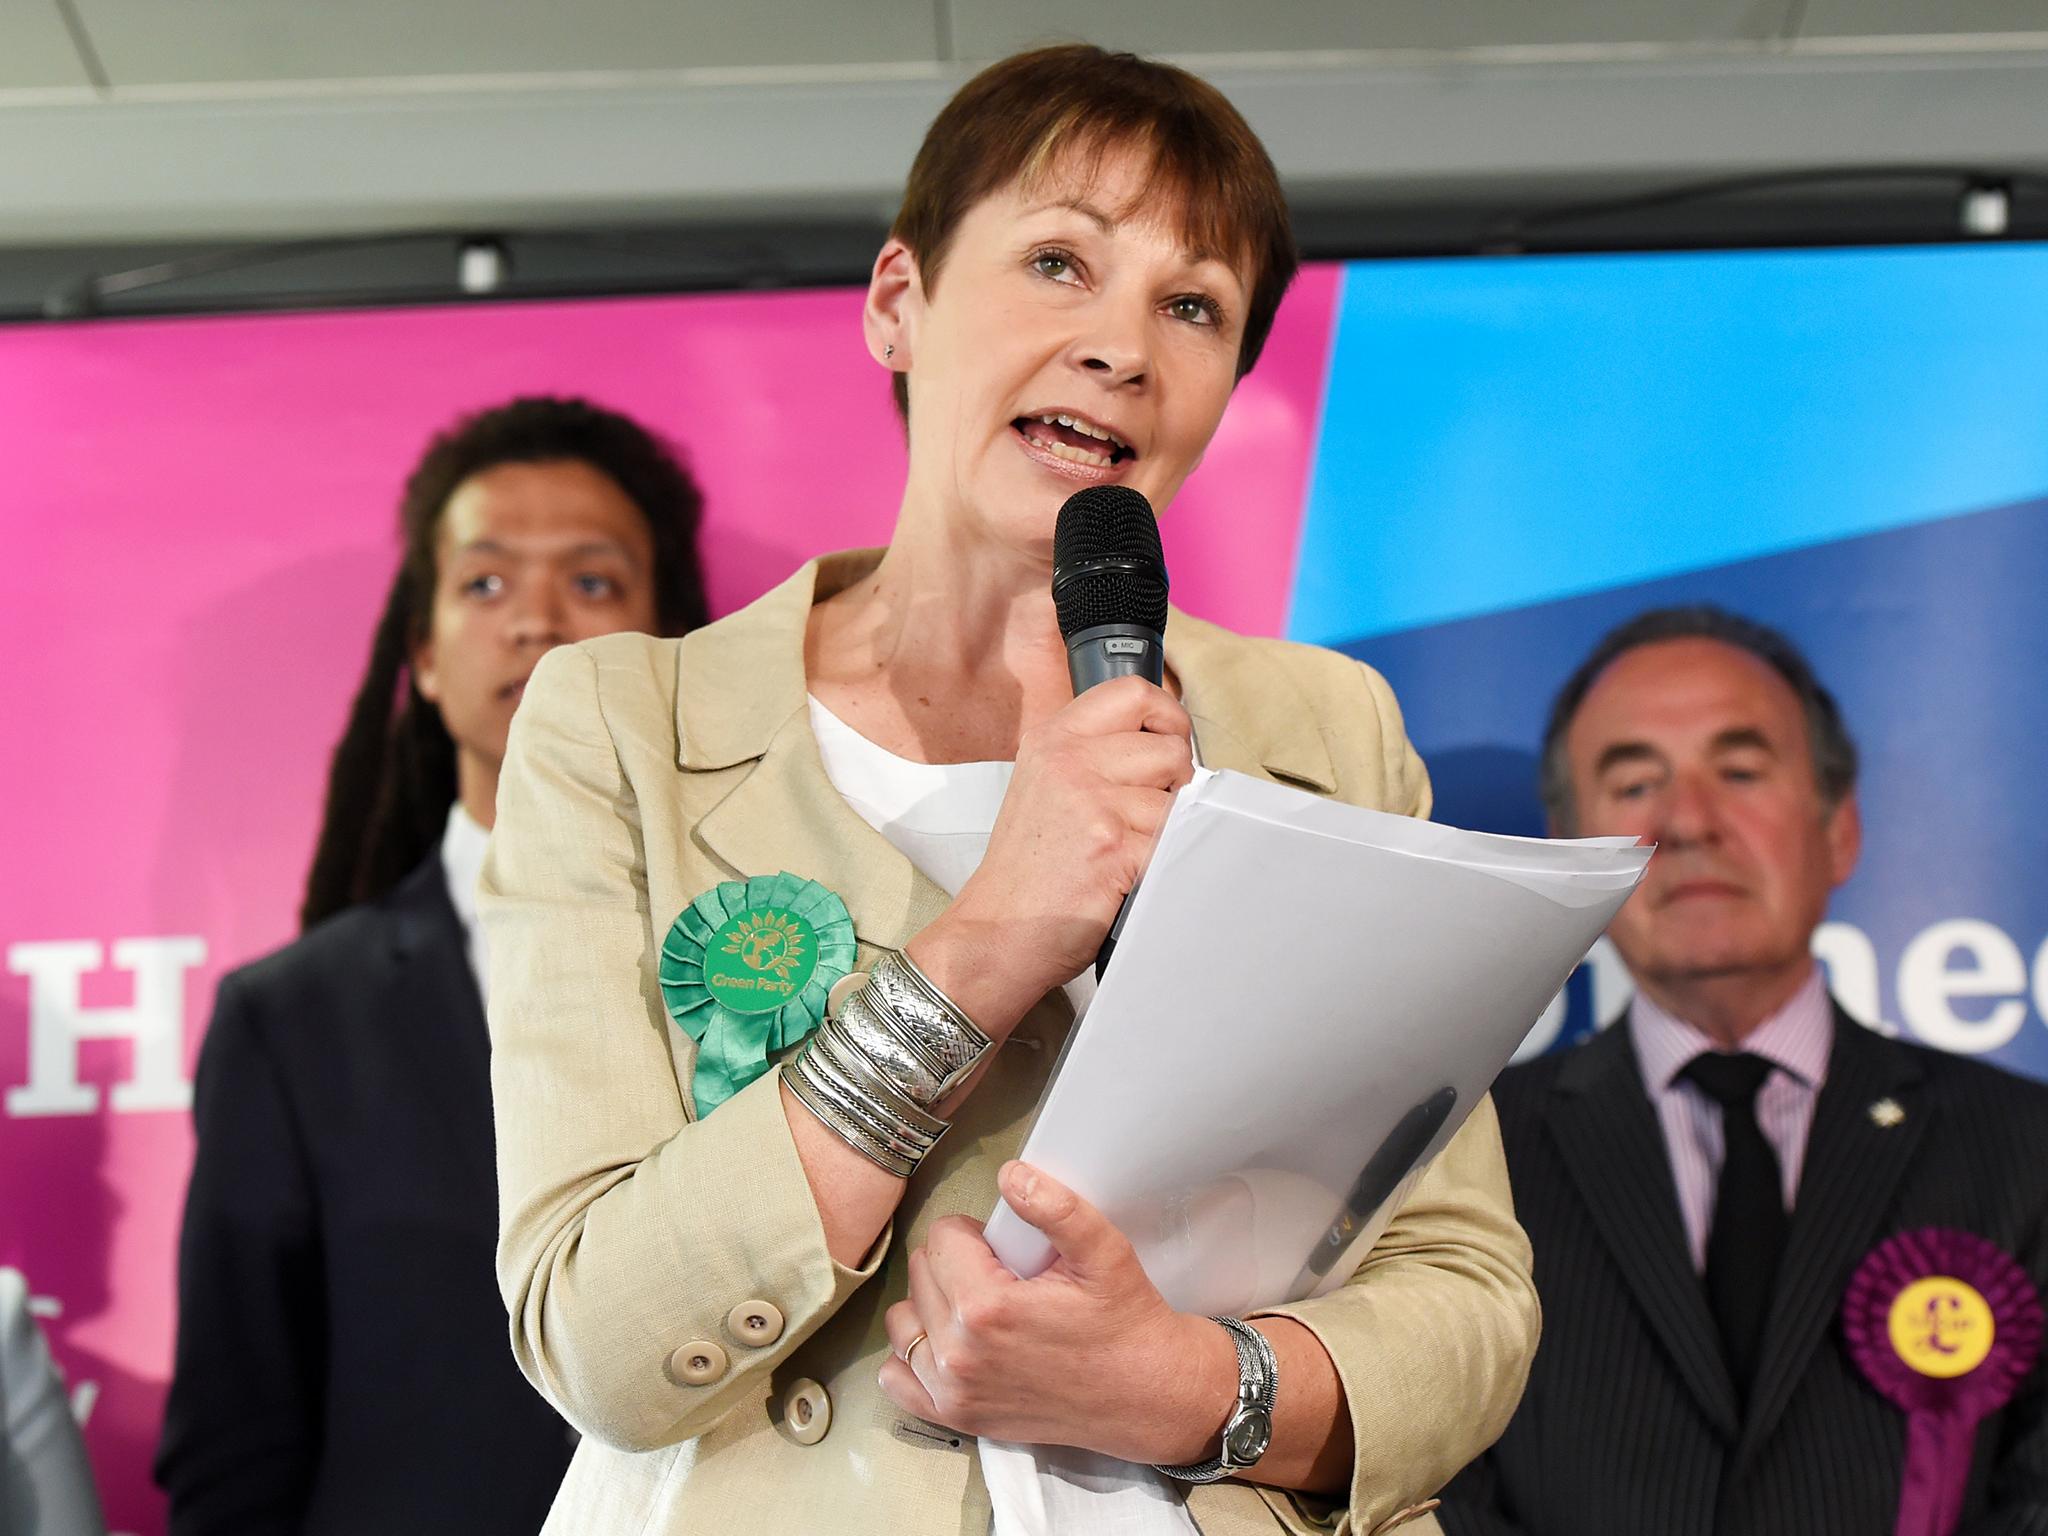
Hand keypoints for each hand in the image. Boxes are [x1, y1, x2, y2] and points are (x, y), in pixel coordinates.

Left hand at [877, 1161, 1236, 1463]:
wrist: (1146, 1394)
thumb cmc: (1125, 1321)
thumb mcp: (1104, 1251)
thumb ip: (1056, 1207)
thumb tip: (1010, 1174)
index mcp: (986, 1308)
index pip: (942, 1237)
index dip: (974, 1233)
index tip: (1006, 1249)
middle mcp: (959, 1355)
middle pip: (921, 1273)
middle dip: (955, 1263)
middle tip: (1000, 1274)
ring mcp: (954, 1392)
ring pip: (904, 1320)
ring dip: (932, 1304)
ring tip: (977, 1304)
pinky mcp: (957, 1418)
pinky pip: (898, 1377)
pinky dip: (915, 1355)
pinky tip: (951, 1342)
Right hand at [909, 677, 1192, 1024]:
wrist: (997, 931)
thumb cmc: (1028, 867)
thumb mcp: (1044, 784)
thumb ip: (1093, 752)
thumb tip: (1165, 739)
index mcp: (1053, 738)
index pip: (1134, 692)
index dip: (1167, 716)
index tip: (1168, 743)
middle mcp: (1070, 761)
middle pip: (1170, 746)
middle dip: (1174, 782)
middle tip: (1145, 813)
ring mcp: (1092, 803)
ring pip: (1178, 797)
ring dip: (1165, 828)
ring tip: (1126, 850)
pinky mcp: (1114, 848)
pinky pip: (1173, 840)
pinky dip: (1159, 862)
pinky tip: (1124, 875)